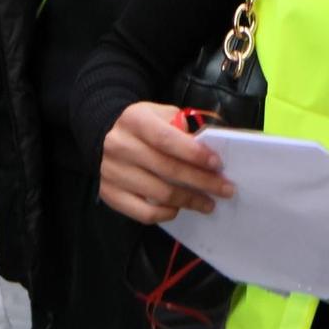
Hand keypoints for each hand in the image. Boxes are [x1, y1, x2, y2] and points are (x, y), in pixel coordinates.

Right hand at [99, 102, 235, 225]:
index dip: (194, 154)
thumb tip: (206, 152)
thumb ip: (182, 127)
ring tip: (208, 203)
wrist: (103, 135)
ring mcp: (113, 173)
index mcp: (135, 121)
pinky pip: (144, 213)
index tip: (217, 164)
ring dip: (190, 201)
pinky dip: (166, 213)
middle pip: (168, 170)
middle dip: (202, 181)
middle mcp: (120, 147)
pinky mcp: (110, 194)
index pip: (167, 140)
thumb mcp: (160, 114)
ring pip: (159, 194)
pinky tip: (179, 208)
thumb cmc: (142, 126)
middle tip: (225, 189)